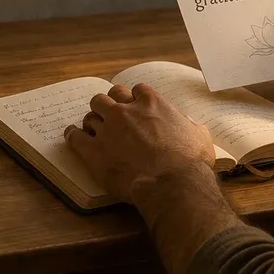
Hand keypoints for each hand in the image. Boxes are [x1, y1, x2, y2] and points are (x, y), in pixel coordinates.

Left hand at [64, 83, 214, 204]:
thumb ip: (192, 126)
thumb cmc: (189, 162)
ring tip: (92, 127)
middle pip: (109, 96)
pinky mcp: (94, 151)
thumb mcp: (200, 137)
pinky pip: (75, 137)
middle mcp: (127, 110)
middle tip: (110, 114)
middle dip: (109, 103)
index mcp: (152, 102)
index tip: (134, 106)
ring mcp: (108, 129)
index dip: (134, 98)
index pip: (136, 90)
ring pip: (92, 113)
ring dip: (93, 119)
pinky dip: (73, 135)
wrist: (170, 184)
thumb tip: (192, 127)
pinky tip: (73, 136)